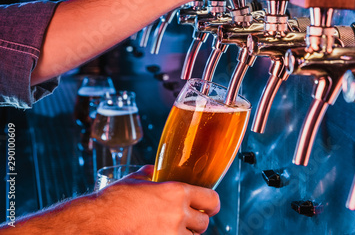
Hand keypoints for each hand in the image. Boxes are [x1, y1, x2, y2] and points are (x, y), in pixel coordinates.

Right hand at [97, 165, 219, 234]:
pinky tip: (161, 234)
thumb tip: (153, 170)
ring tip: (169, 229)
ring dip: (184, 234)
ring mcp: (172, 234)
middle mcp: (178, 213)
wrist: (97, 222)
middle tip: (186, 221)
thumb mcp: (135, 181)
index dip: (211, 205)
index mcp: (177, 192)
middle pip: (204, 223)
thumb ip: (150, 175)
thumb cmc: (113, 200)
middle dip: (196, 222)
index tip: (209, 207)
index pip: (212, 200)